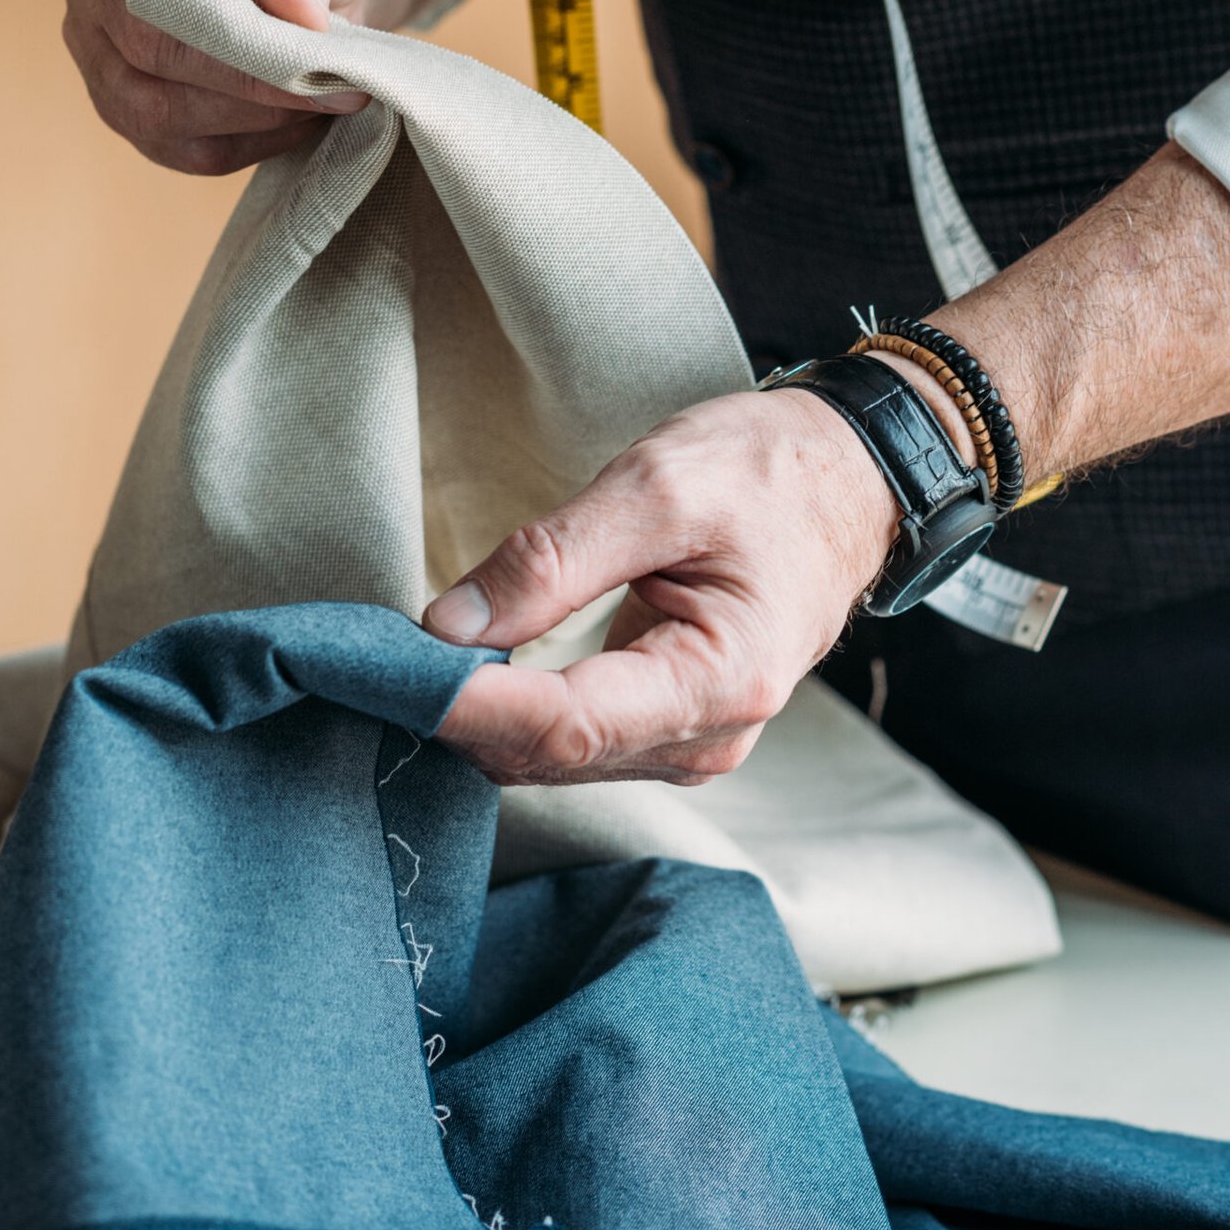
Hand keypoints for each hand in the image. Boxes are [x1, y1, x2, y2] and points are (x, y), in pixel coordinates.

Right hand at [56, 0, 386, 174]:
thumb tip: (292, 13)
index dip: (211, 15)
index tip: (302, 43)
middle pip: (140, 40)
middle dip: (243, 75)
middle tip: (334, 84)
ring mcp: (95, 28)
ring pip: (147, 105)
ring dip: (246, 116)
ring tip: (324, 98)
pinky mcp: (121, 89)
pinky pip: (170, 140)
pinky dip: (242, 140)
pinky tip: (296, 117)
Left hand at [423, 385, 905, 786]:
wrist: (852, 479)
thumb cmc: (772, 471)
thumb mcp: (660, 483)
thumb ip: (553, 558)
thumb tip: (450, 626)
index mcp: (720, 681)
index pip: (564, 726)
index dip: (466, 705)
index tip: (390, 668)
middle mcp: (708, 738)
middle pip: (549, 754)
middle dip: (459, 709)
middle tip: (376, 647)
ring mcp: (691, 741)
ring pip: (553, 758)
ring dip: (480, 712)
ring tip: (417, 649)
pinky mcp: (669, 726)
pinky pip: (573, 738)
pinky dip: (514, 707)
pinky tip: (475, 664)